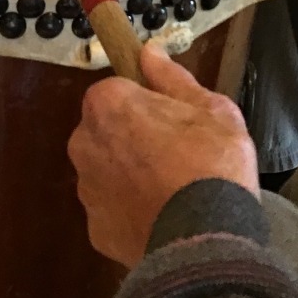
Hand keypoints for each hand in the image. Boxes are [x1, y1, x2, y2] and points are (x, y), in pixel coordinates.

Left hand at [67, 42, 258, 269]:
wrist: (207, 244)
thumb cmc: (212, 165)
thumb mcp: (212, 110)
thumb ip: (173, 78)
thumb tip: (148, 52)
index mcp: (107, 104)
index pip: (119, 90)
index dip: (147, 103)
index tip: (173, 121)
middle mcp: (84, 142)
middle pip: (107, 130)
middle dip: (133, 138)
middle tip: (176, 156)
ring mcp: (87, 189)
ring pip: (107, 170)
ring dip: (129, 176)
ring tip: (171, 192)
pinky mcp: (95, 230)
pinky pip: (113, 211)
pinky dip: (131, 212)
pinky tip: (161, 218)